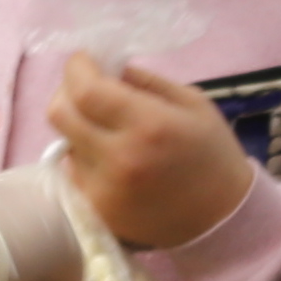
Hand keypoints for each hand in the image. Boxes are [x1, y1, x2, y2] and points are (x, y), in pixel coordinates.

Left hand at [51, 57, 254, 254]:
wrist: (220, 219)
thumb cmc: (211, 153)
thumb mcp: (192, 103)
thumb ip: (145, 80)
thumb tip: (106, 66)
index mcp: (149, 126)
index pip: (85, 90)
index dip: (77, 68)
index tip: (85, 61)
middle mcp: (119, 159)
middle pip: (59, 114)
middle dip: (68, 92)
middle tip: (89, 89)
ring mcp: (102, 190)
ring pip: (65, 142)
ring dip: (79, 126)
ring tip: (107, 129)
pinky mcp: (95, 211)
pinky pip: (73, 170)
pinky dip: (85, 156)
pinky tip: (111, 159)